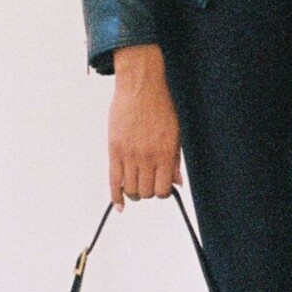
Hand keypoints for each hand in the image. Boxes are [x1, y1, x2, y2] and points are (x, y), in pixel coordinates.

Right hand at [109, 44, 182, 210]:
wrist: (140, 87)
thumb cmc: (161, 107)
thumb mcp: (175, 133)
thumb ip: (175, 160)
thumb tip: (178, 183)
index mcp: (165, 153)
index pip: (164, 189)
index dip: (163, 192)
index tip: (162, 186)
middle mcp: (147, 157)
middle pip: (146, 192)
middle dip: (148, 191)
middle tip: (148, 183)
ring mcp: (129, 154)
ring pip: (130, 189)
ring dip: (134, 192)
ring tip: (135, 186)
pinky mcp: (114, 149)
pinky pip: (113, 180)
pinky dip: (116, 196)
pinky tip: (120, 204)